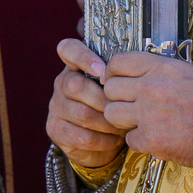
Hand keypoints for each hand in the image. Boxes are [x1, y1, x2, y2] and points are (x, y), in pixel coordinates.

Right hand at [46, 39, 125, 173]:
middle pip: (76, 85)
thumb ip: (123, 78)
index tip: (103, 71)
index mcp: (76, 67)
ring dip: (108, 124)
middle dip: (105, 101)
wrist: (103, 144)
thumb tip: (136, 76)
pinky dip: (104, 141)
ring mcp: (56, 107)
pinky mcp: (55, 130)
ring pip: (82, 114)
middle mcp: (61, 84)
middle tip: (124, 109)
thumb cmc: (117, 109)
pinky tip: (113, 140)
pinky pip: (83, 136)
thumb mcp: (120, 89)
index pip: (68, 49)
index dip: (83, 57)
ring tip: (123, 127)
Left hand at [100, 48, 192, 168]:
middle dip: (117, 98)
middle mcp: (151, 88)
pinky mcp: (151, 139)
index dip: (113, 72)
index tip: (116, 80)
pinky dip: (140, 141)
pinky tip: (156, 138)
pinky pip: (129, 139)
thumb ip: (158, 71)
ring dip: (122, 120)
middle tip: (130, 105)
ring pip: (112, 114)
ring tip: (140, 122)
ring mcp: (148, 114)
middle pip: (110, 89)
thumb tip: (132, 73)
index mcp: (161, 68)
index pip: (118, 62)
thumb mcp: (189, 73)